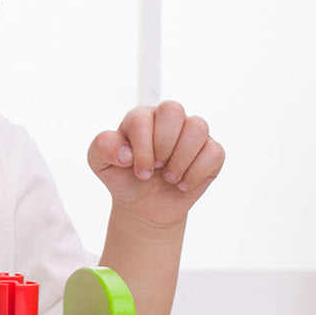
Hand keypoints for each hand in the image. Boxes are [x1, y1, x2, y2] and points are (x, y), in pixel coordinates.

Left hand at [88, 101, 223, 228]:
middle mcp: (167, 119)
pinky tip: (183, 184)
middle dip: (163, 145)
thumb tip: (126, 152)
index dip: (143, 148)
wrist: (144, 205)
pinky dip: (197, 173)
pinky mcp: (210, 151)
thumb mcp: (100, 164)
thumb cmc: (123, 178)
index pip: (143, 118)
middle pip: (173, 109)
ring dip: (181, 159)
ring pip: (198, 127)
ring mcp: (191, 133)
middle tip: (156, 168)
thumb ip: (102, 148)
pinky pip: (215, 152)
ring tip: (169, 177)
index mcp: (140, 118)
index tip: (139, 172)